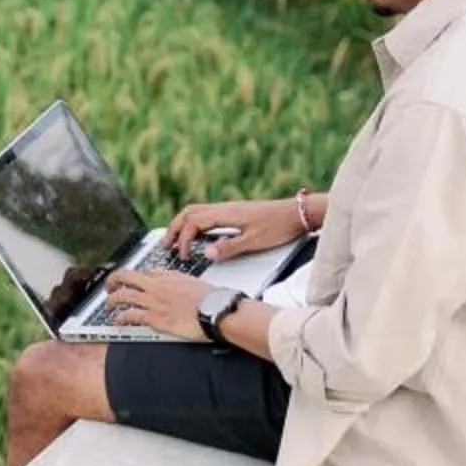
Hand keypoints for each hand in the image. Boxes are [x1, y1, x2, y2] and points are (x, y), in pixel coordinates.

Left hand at [100, 266, 209, 341]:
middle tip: (109, 287)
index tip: (131, 281)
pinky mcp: (154, 318)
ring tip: (108, 305)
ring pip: (122, 295)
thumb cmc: (212, 299)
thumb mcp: (195, 282)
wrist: (217, 310)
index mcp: (168, 276)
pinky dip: (120, 319)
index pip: (144, 271)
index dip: (135, 277)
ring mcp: (153, 301)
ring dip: (111, 300)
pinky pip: (129, 316)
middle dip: (113, 280)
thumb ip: (181, 281)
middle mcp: (157, 286)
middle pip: (126, 276)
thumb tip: (179, 284)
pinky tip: (118, 322)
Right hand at [163, 196, 306, 260]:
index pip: (193, 223)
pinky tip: (198, 236)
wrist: (298, 213)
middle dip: (175, 229)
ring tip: (177, 241)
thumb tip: (207, 254)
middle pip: (189, 213)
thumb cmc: (279, 227)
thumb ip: (229, 248)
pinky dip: (195, 224)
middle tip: (166, 246)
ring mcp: (229, 209)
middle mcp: (224, 208)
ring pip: (197, 212)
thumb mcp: (254, 242)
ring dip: (183, 225)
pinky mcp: (235, 212)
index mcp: (225, 214)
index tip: (184, 256)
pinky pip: (207, 214)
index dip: (184, 240)